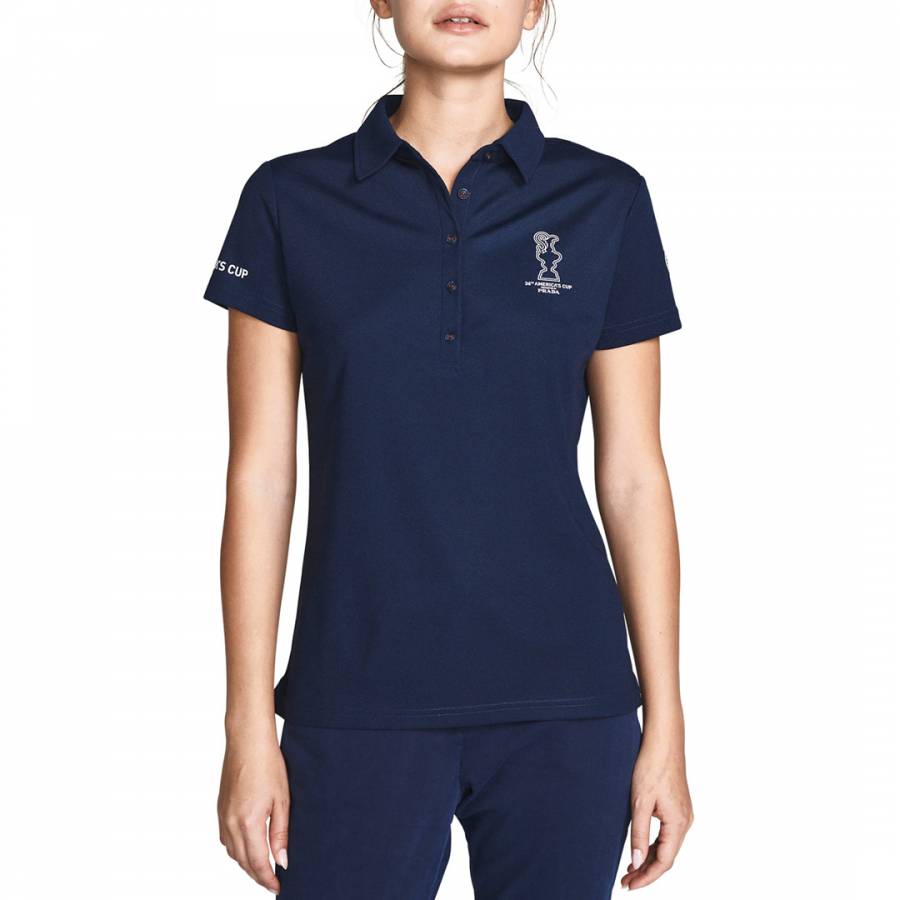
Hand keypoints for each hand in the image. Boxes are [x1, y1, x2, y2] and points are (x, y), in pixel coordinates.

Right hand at [218, 732, 289, 893]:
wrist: (248, 740)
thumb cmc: (268, 764)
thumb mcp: (282, 800)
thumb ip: (281, 833)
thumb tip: (283, 860)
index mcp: (249, 822)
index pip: (258, 863)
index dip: (268, 878)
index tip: (278, 887)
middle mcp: (231, 823)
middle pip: (243, 861)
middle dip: (257, 875)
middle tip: (272, 881)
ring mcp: (223, 816)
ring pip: (232, 852)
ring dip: (246, 863)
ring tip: (263, 867)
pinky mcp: (220, 808)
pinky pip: (226, 839)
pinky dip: (236, 849)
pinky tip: (247, 847)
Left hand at [621, 730, 692, 889]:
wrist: (664, 740)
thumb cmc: (651, 766)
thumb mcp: (640, 802)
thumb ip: (638, 834)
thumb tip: (635, 862)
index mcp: (678, 824)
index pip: (663, 862)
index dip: (646, 877)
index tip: (629, 885)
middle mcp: (685, 822)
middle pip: (666, 857)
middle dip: (646, 871)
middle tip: (625, 882)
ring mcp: (683, 814)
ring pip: (667, 847)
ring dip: (649, 859)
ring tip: (629, 870)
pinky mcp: (678, 807)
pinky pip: (667, 835)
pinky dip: (653, 845)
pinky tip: (640, 849)